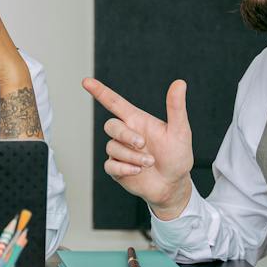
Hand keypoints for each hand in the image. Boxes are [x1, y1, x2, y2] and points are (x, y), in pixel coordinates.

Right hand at [82, 77, 194, 218]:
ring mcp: (120, 152)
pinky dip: (124, 168)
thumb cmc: (177, 155)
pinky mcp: (117, 169)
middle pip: (111, 125)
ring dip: (132, 156)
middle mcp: (126, 134)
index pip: (114, 103)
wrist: (173, 184)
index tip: (86, 81)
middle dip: (125, 135)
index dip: (100, 91)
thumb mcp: (180, 131)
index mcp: (138, 121)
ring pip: (112, 147)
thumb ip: (176, 107)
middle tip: (142, 144)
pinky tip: (138, 171)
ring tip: (149, 162)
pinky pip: (110, 165)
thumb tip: (179, 83)